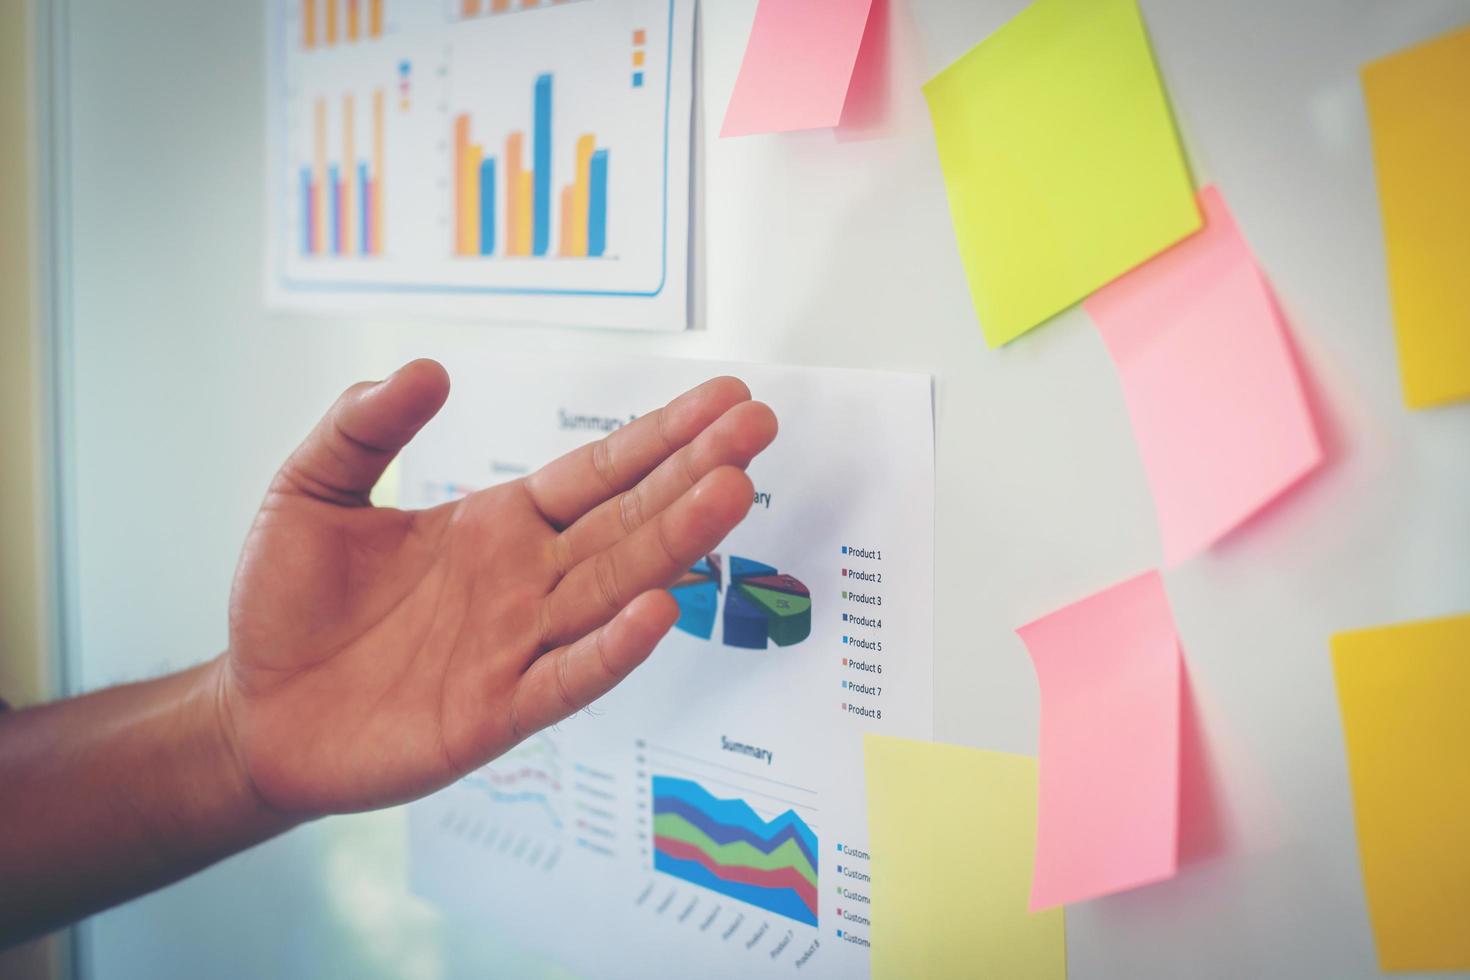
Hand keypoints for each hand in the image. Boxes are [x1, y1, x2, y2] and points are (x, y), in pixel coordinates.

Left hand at [217, 360, 776, 818]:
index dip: (660, 435)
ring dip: (673, 544)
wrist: (256, 712)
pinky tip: (658, 612)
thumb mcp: (311, 490)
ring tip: (730, 494)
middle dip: (692, 472)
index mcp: (498, 524)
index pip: (597, 472)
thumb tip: (425, 367)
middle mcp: (526, 579)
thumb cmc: (288, 605)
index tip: (724, 398)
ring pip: (612, 587)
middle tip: (758, 427)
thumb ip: (363, 428)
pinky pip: (566, 677)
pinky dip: (612, 649)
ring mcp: (519, 645)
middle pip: (626, 520)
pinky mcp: (496, 712)